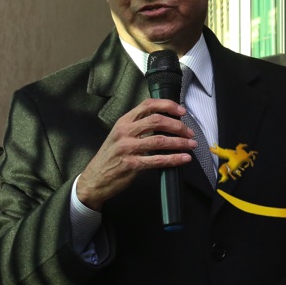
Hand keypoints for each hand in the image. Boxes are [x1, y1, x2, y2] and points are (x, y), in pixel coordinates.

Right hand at [76, 98, 195, 210]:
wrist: (94, 179)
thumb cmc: (110, 156)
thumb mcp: (120, 135)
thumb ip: (138, 126)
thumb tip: (165, 122)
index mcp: (124, 121)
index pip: (148, 105)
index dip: (168, 105)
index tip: (182, 111)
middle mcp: (125, 132)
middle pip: (157, 121)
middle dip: (178, 126)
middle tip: (189, 132)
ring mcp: (128, 148)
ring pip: (160, 140)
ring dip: (180, 142)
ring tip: (191, 144)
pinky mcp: (132, 165)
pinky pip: (157, 160)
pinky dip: (174, 159)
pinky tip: (184, 158)